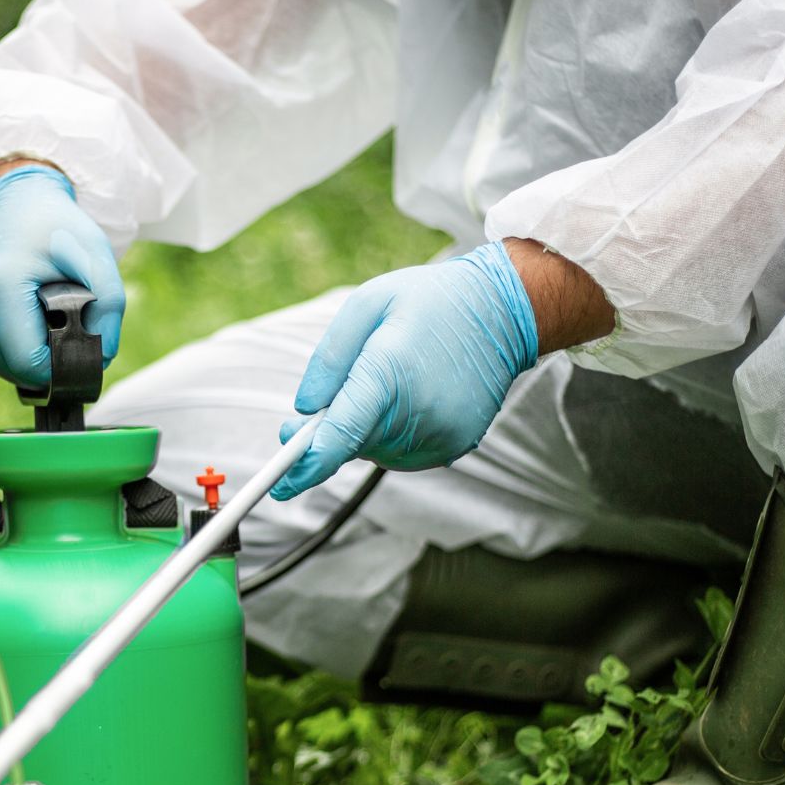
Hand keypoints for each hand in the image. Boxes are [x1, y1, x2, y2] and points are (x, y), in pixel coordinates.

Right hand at [0, 162, 124, 386]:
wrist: (12, 203)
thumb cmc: (55, 225)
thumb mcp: (95, 253)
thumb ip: (109, 305)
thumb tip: (102, 358)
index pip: (31, 365)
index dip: (65, 364)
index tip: (83, 338)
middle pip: (21, 372)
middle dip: (54, 358)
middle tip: (68, 318)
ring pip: (10, 371)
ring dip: (38, 355)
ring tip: (48, 313)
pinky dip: (22, 350)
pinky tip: (31, 319)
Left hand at [271, 241, 542, 499]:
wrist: (504, 309)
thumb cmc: (429, 300)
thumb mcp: (368, 305)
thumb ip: (329, 359)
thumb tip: (304, 410)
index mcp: (391, 372)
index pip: (342, 433)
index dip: (307, 463)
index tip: (279, 484)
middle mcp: (419, 411)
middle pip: (352, 445)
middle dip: (324, 438)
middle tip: (304, 420)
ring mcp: (442, 433)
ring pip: (375, 453)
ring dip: (360, 434)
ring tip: (377, 389)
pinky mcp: (456, 444)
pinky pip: (402, 455)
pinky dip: (388, 438)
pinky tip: (401, 402)